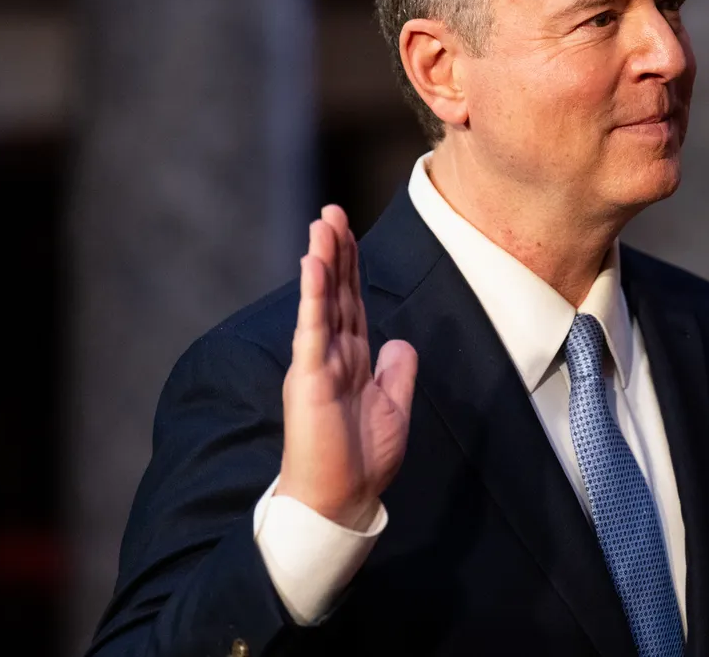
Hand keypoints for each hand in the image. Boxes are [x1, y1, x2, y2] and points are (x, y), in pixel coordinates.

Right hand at [277, 205, 417, 530]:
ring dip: (322, 260)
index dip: (350, 266)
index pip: (350, 301)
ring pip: (321, 301)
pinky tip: (313, 264)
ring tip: (321, 223)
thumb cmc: (362, 460)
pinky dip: (313, 295)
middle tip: (331, 210)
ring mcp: (317, 363)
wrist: (342, 499)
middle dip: (335, 250)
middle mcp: (332, 354)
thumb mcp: (394, 407)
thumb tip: (399, 340)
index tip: (347, 230)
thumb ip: (397, 372)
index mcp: (353, 359)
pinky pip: (312, 328)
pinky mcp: (309, 377)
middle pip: (334, 291)